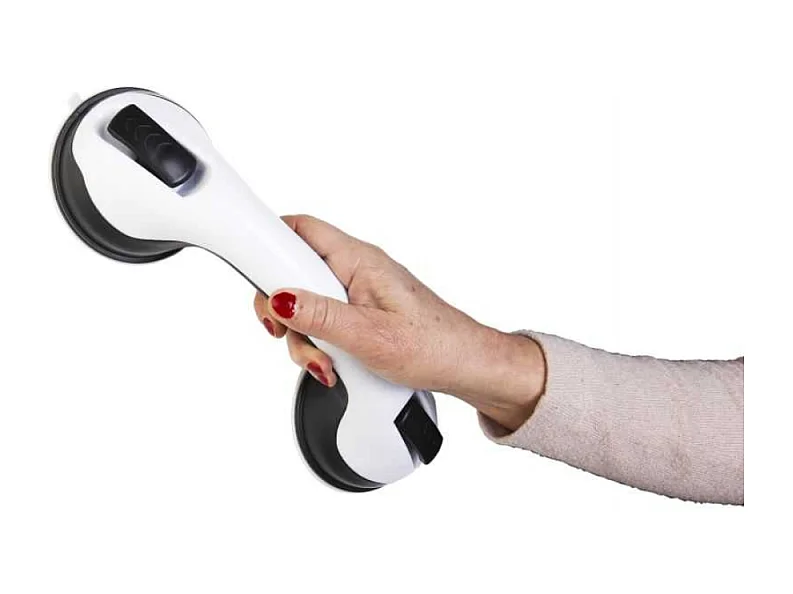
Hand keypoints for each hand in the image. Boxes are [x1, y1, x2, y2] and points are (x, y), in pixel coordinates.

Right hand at [254, 215, 545, 430]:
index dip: (266, 242)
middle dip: (283, 308)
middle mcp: (356, 268)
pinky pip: (323, 316)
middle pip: (293, 270)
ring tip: (327, 362)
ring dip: (304, 335)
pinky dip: (319, 341)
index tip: (249, 269)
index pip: (298, 229)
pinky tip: (334, 362)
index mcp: (358, 260)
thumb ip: (320, 317)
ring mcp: (357, 289)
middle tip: (289, 335)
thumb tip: (279, 299)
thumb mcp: (369, 337)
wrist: (466, 365)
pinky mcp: (360, 309)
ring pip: (304, 300)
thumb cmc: (433, 345)